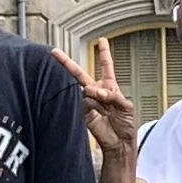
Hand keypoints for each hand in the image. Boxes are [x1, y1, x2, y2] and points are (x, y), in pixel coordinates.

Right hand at [54, 40, 138, 159]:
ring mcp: (88, 101)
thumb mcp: (127, 107)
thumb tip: (96, 90)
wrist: (120, 143)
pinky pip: (84, 102)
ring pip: (86, 90)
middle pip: (81, 74)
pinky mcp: (82, 112)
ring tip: (106, 109)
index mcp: (110, 87)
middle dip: (68, 63)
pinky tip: (99, 111)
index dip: (104, 53)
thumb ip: (113, 96)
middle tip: (54, 52)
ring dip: (96, 96)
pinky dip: (92, 104)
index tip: (102, 40)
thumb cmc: (126, 125)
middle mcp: (97, 92)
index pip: (106, 67)